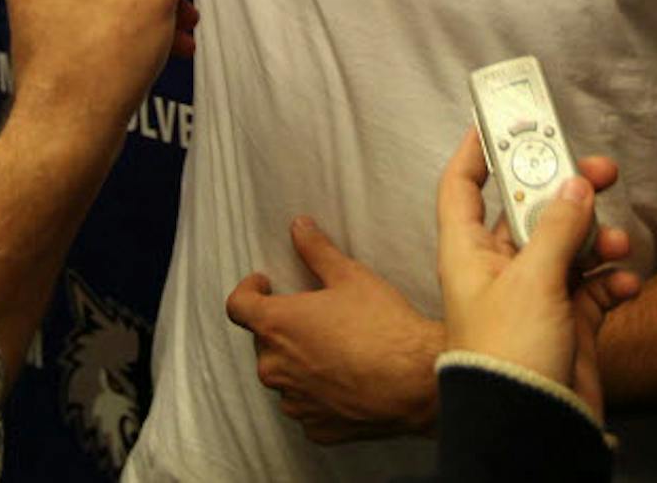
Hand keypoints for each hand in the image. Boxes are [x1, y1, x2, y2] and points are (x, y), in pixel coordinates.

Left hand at [225, 219, 446, 442]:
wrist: (418, 382)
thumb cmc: (383, 326)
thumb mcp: (350, 277)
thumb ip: (316, 250)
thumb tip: (299, 227)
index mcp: (276, 326)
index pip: (237, 306)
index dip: (248, 291)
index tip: (266, 285)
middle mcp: (275, 368)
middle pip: (263, 342)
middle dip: (282, 327)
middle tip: (315, 316)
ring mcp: (295, 402)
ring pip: (285, 377)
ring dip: (299, 363)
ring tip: (334, 350)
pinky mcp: (317, 428)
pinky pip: (307, 407)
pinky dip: (318, 394)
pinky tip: (346, 381)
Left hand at [434, 129, 638, 420]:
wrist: (532, 427)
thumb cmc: (508, 356)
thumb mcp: (530, 280)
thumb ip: (557, 227)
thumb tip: (574, 184)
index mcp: (468, 252)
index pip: (462, 187)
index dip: (476, 151)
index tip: (499, 120)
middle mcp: (499, 269)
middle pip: (530, 210)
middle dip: (567, 190)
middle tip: (601, 170)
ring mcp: (535, 295)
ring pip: (570, 246)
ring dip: (599, 240)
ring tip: (617, 244)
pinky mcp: (568, 322)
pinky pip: (594, 285)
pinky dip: (613, 281)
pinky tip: (626, 285)